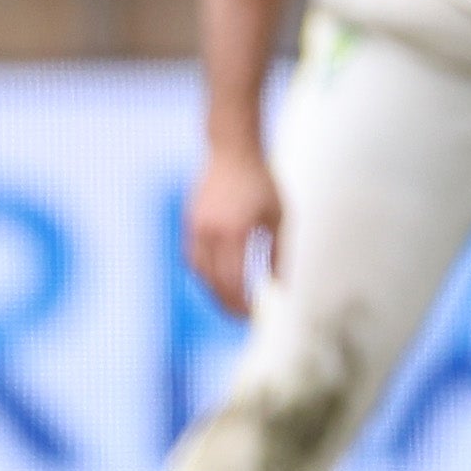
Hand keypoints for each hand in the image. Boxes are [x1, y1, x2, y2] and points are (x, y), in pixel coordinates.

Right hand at [186, 143, 284, 319]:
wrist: (232, 152)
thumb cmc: (262, 184)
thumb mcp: (279, 217)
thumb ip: (279, 252)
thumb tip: (281, 284)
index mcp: (236, 232)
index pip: (235, 280)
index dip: (243, 302)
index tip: (255, 315)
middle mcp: (210, 234)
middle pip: (214, 282)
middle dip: (227, 304)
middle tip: (243, 318)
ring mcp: (195, 228)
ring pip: (199, 272)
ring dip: (213, 290)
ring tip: (232, 303)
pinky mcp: (189, 223)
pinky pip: (192, 257)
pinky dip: (204, 273)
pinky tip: (218, 280)